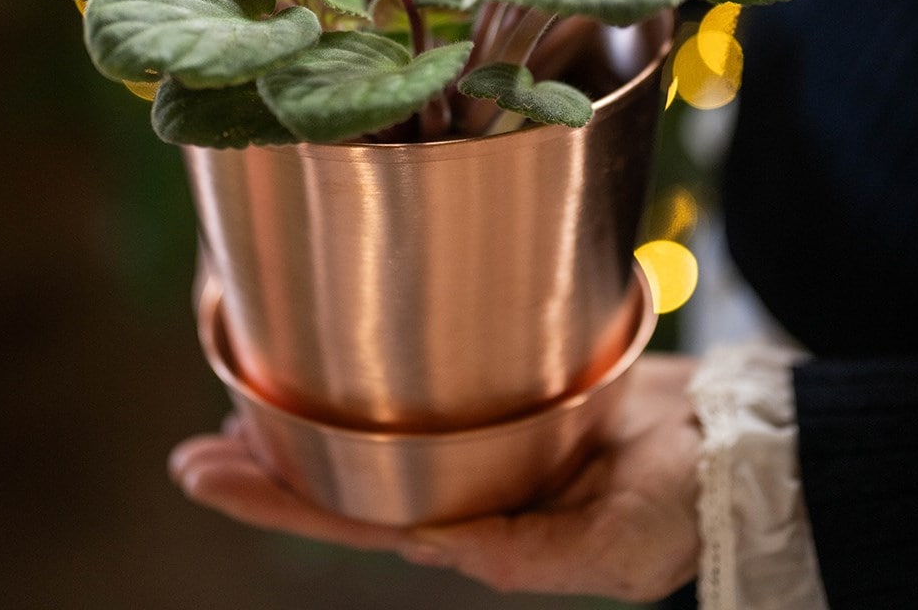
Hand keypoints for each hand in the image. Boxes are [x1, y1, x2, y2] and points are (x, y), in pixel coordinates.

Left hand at [169, 353, 701, 602]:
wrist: (722, 442)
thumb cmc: (678, 503)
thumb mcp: (613, 548)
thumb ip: (528, 557)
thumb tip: (436, 543)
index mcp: (477, 531)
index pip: (360, 523)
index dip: (281, 505)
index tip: (209, 473)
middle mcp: (464, 488)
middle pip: (349, 484)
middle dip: (270, 470)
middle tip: (195, 450)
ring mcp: (479, 441)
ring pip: (375, 436)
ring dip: (309, 423)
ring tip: (240, 403)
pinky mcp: (503, 394)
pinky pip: (423, 393)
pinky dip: (372, 382)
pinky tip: (338, 362)